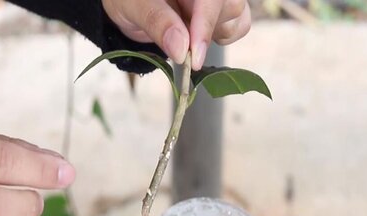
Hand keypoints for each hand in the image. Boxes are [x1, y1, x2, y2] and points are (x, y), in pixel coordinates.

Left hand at [102, 0, 250, 69]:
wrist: (128, 4)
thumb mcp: (132, 6)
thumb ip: (157, 23)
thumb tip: (182, 50)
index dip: (205, 26)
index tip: (193, 58)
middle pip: (231, 6)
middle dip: (208, 31)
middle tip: (183, 49)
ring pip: (238, 16)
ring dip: (213, 35)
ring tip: (184, 33)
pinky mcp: (222, 9)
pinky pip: (238, 25)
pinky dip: (221, 37)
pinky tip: (197, 36)